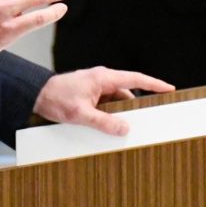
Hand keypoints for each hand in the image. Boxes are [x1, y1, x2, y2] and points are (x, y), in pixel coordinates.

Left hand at [33, 67, 175, 135]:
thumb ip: (104, 122)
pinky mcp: (89, 93)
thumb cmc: (56, 98)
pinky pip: (106, 103)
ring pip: (116, 100)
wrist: (36, 94)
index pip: (135, 79)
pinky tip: (108, 126)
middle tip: (148, 118)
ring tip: (122, 128)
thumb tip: (125, 128)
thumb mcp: (81, 114)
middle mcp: (102, 79)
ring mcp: (96, 86)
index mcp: (103, 78)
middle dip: (137, 106)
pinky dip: (110, 113)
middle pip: (127, 93)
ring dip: (119, 113)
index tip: (169, 88)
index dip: (154, 84)